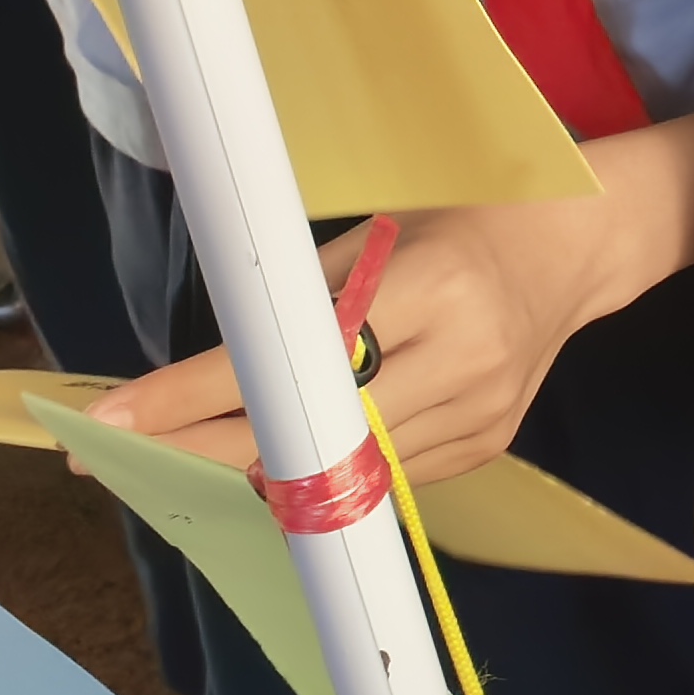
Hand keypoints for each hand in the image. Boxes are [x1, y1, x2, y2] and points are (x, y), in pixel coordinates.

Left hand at [93, 193, 619, 486]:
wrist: (577, 246)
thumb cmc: (463, 219)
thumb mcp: (377, 237)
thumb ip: (302, 307)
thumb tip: (209, 376)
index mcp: (433, 288)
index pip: (291, 365)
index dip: (195, 396)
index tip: (116, 419)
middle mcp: (464, 360)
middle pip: (308, 438)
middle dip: (203, 448)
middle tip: (122, 455)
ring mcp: (481, 413)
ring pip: (341, 472)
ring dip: (259, 465)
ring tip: (193, 449)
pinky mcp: (488, 446)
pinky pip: (385, 476)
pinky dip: (330, 467)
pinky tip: (298, 446)